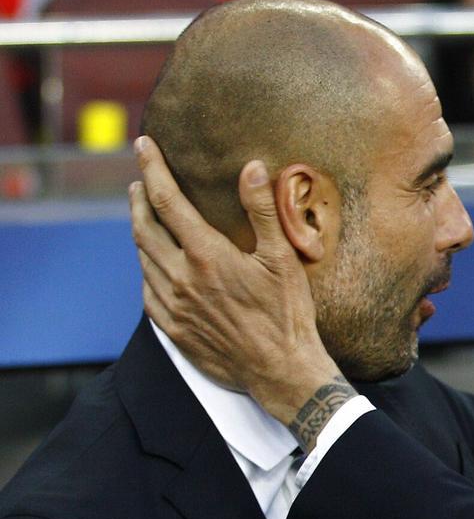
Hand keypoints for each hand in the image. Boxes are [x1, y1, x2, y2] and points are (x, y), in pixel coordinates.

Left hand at [129, 136, 346, 448]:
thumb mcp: (282, 258)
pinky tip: (155, 266)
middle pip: (144, 227)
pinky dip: (147, 269)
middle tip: (140, 180)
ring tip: (145, 217)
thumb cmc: (288, 314)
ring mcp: (173, 306)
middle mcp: (181, 278)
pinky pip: (148, 292)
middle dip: (139, 198)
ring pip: (143, 259)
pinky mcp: (173, 330)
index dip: (152, 168)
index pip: (167, 200)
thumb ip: (263, 210)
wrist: (282, 371)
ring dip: (140, 232)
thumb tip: (251, 167)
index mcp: (206, 255)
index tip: (142, 146)